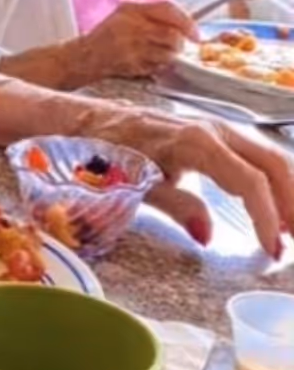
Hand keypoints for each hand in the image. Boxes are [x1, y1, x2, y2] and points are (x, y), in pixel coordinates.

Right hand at [81, 0, 197, 79]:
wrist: (85, 56)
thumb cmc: (108, 36)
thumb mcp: (126, 15)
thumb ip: (152, 15)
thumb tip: (185, 23)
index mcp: (131, 9)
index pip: (168, 8)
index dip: (186, 22)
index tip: (195, 33)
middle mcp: (131, 25)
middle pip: (172, 34)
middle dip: (180, 43)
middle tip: (179, 47)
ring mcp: (131, 46)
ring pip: (168, 53)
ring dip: (170, 56)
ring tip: (160, 54)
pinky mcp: (131, 64)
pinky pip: (158, 66)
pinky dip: (158, 66)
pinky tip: (148, 62)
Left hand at [98, 108, 293, 257]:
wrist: (94, 120)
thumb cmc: (111, 150)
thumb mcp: (137, 183)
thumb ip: (174, 206)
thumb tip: (208, 235)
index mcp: (197, 142)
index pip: (249, 181)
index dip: (266, 217)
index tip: (273, 250)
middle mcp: (214, 130)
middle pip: (273, 163)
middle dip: (292, 202)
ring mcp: (216, 129)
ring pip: (268, 157)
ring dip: (288, 192)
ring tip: (292, 230)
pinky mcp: (214, 134)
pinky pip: (255, 156)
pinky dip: (273, 182)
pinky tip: (275, 209)